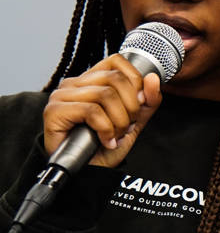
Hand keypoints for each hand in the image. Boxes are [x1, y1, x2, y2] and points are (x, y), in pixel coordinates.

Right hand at [43, 53, 162, 168]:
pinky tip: (105, 140)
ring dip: (118, 121)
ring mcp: (62, 96)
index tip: (139, 104)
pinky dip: (106, 129)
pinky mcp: (54, 111)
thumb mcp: (134, 120)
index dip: (135, 81)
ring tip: (115, 135)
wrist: (89, 171)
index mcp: (91, 80)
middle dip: (130, 106)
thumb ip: (147, 100)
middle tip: (127, 126)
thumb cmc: (105, 145)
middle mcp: (74, 83)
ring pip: (105, 95)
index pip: (117, 61)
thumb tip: (152, 77)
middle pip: (115, 78)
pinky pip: (91, 111)